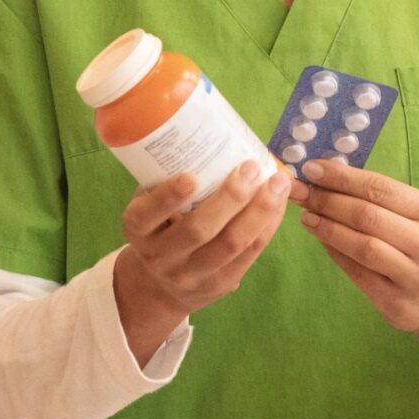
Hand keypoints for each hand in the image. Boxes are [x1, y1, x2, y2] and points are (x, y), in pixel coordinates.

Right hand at [112, 160, 290, 364]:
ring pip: (231, 244)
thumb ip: (170, 180)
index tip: (191, 176)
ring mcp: (191, 274)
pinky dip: (268, 225)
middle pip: (199, 230)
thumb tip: (215, 134)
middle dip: (230, 198)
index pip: (147, 215)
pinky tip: (279, 203)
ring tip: (278, 183)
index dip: (168, 197)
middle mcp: (161, 256)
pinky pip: (250, 253)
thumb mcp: (153, 207)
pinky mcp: (220, 284)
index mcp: (138, 230)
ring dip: (260, 211)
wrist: (162, 283)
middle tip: (252, 168)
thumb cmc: (163, 226)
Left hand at [289, 157, 418, 355]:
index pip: (380, 188)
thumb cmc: (411, 244)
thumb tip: (322, 178)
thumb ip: (371, 198)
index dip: (342, 177)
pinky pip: (358, 272)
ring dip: (328, 228)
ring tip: (305, 216)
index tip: (311, 168)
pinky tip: (319, 238)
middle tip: (299, 192)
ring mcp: (413, 273)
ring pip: (364, 245)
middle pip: (369, 215)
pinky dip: (335, 252)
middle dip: (328, 201)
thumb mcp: (406, 215)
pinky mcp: (396, 299)